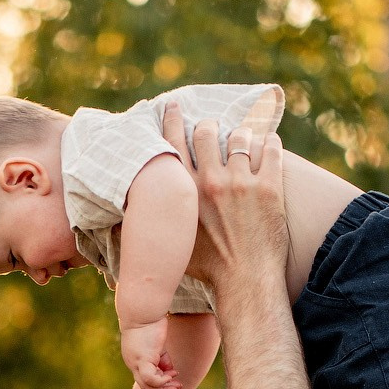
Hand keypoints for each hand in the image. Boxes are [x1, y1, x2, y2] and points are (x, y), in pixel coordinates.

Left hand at [120, 318, 180, 388]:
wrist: (143, 311)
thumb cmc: (151, 322)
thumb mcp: (158, 344)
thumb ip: (162, 358)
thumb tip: (170, 370)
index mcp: (135, 359)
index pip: (146, 377)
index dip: (161, 380)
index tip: (175, 376)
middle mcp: (133, 363)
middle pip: (145, 386)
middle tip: (178, 388)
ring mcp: (135, 363)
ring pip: (147, 385)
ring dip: (164, 388)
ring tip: (177, 385)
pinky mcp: (141, 359)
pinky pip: (150, 378)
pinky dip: (162, 380)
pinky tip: (172, 374)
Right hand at [158, 99, 287, 298]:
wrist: (245, 283)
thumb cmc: (207, 270)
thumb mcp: (170, 246)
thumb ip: (149, 229)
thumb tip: (116, 226)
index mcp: (185, 193)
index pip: (173, 144)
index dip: (172, 119)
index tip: (173, 105)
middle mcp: (210, 181)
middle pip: (206, 131)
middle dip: (209, 127)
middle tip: (212, 128)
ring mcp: (241, 182)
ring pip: (240, 137)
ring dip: (241, 135)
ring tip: (244, 138)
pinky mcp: (269, 187)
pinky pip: (271, 150)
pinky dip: (270, 143)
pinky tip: (270, 142)